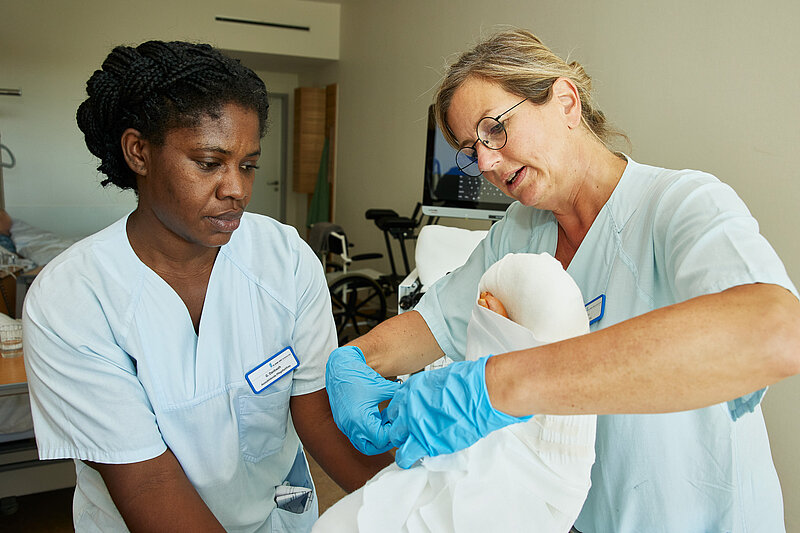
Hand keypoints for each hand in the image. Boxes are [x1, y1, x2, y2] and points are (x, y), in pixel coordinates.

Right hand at [326, 346, 400, 454]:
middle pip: (371, 448)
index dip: (392, 434)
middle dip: (384, 441)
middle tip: (394, 429)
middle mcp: (350, 426)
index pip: (380, 439)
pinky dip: (367, 431)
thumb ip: (397, 395)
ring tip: (385, 422)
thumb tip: (410, 399)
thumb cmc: (356, 375)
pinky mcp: (343, 422)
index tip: (399, 424)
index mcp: (359, 419)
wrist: (338, 367)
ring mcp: (344, 425)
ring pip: (362, 443)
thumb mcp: (381, 386)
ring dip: (375, 438)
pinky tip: (376, 417)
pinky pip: (356, 435)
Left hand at [383, 355, 530, 467]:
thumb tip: (432, 400)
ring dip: (404, 443)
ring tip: (414, 447)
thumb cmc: (469, 384)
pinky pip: (405, 456)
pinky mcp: (423, 441)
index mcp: (411, 388)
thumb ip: (429, 392)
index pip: (396, 404)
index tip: (408, 420)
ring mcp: (412, 423)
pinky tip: (414, 459)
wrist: (481, 395)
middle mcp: (407, 405)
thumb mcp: (440, 380)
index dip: (402, 414)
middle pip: (394, 422)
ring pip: (396, 439)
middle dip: (402, 429)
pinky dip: (407, 459)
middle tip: (413, 433)